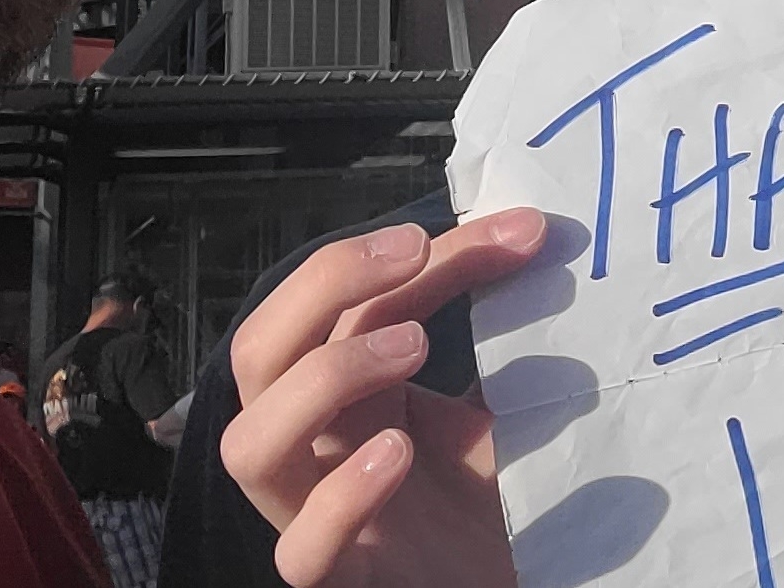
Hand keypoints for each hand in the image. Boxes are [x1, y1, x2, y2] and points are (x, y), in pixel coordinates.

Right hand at [224, 210, 547, 586]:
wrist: (510, 582)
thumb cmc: (491, 497)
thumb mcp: (495, 401)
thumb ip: (499, 334)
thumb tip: (533, 234)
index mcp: (344, 392)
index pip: (350, 302)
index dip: (425, 255)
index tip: (518, 231)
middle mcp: (314, 445)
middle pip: (258, 351)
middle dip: (322, 284)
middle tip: (412, 250)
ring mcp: (312, 515)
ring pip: (251, 444)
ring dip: (321, 378)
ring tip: (410, 344)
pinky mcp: (342, 582)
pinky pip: (301, 550)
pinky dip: (342, 496)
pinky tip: (396, 453)